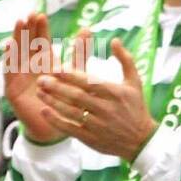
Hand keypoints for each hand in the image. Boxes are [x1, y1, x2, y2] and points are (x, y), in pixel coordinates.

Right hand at [3, 14, 83, 142]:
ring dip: (16, 38)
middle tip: (29, 15)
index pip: (40, 40)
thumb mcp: (74, 74)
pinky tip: (8, 47)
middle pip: (26, 43)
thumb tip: (87, 28)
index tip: (40, 14)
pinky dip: (8, 59)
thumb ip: (79, 52)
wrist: (55, 128)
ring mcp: (19, 76)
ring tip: (18, 24)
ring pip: (16, 53)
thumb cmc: (64, 101)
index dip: (40, 28)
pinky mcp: (12, 88)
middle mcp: (30, 65)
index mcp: (44, 61)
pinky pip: (8, 72)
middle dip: (27, 29)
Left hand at [38, 39, 156, 159]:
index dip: (71, 75)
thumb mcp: (135, 82)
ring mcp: (98, 126)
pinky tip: (44, 111)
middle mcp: (106, 109)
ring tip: (39, 91)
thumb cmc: (136, 107)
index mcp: (115, 93)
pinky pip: (70, 129)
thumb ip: (125, 59)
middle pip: (77, 97)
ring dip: (53, 102)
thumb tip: (114, 39)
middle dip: (57, 87)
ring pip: (71, 112)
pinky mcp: (91, 139)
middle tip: (41, 79)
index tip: (55, 67)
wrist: (142, 141)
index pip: (89, 82)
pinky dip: (56, 121)